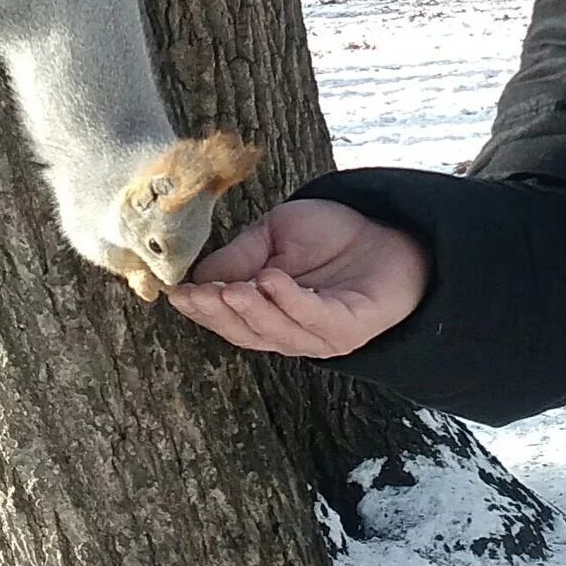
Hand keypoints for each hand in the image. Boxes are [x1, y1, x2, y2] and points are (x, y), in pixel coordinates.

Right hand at [168, 198, 430, 356]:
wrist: (389, 230)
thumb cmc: (330, 236)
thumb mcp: (274, 235)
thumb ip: (240, 256)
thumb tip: (195, 274)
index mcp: (268, 313)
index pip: (228, 319)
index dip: (201, 308)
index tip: (176, 293)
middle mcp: (291, 332)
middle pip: (247, 333)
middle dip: (218, 314)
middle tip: (197, 294)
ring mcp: (321, 335)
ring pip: (277, 332)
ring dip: (251, 311)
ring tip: (230, 288)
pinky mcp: (350, 327)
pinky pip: (316, 319)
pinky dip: (291, 301)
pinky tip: (270, 279)